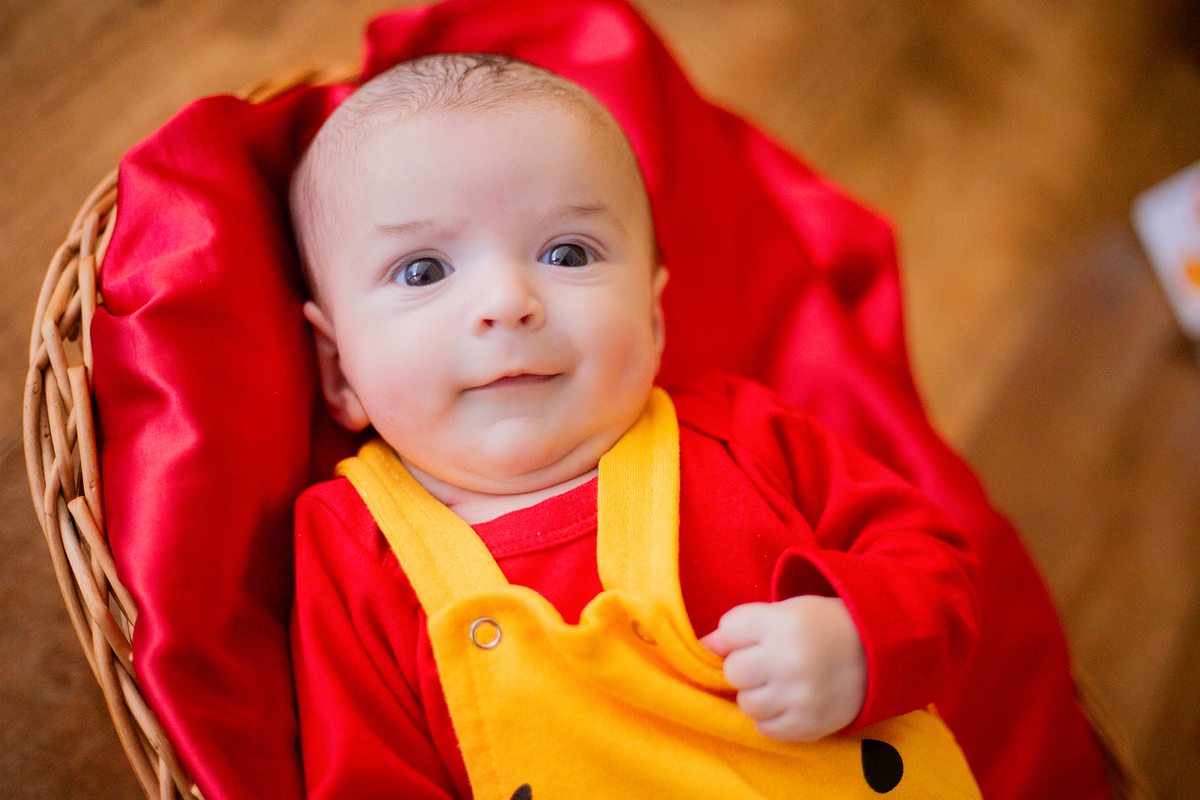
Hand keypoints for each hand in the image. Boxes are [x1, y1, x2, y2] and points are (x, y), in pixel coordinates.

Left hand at [699, 596, 865, 740]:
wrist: (875, 652)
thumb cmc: (820, 627)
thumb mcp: (784, 611)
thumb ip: (741, 625)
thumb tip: (704, 645)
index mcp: (783, 624)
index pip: (728, 632)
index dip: (735, 636)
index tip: (752, 637)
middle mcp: (790, 661)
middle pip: (733, 671)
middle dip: (744, 666)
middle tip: (766, 662)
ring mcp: (799, 696)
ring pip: (745, 704)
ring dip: (755, 694)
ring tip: (778, 683)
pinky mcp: (808, 724)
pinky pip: (764, 728)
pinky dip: (770, 717)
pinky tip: (786, 701)